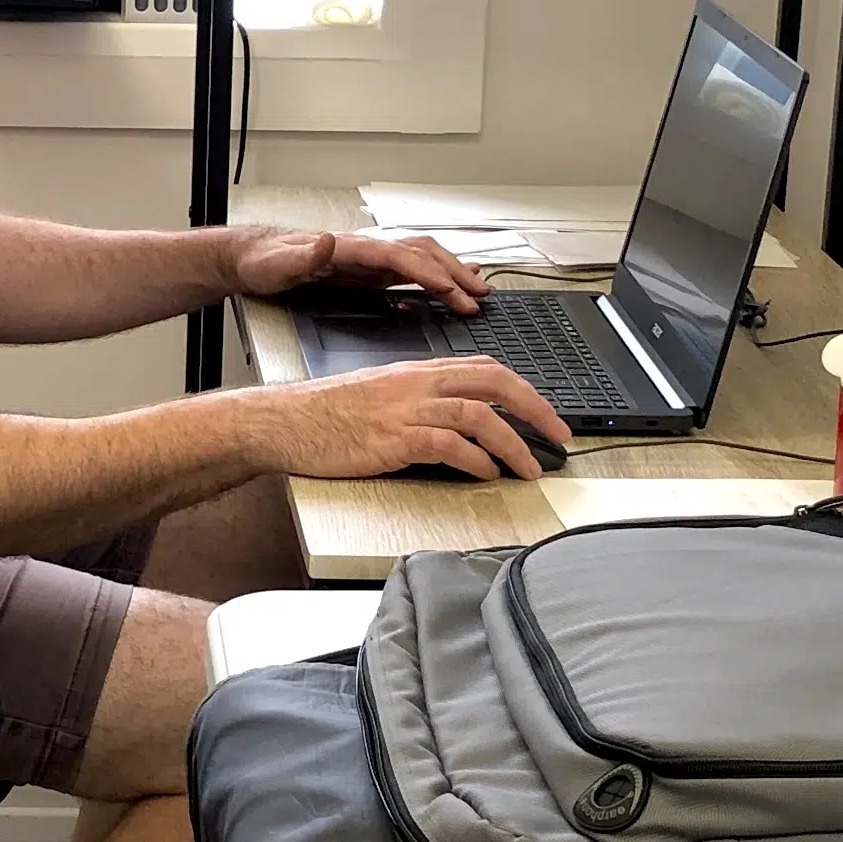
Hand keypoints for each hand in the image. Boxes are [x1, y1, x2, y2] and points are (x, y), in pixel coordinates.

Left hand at [224, 223, 481, 315]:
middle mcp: (366, 248)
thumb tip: (328, 240)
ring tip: (478, 290)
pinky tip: (450, 282)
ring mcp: (369, 258)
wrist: (253, 257)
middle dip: (454, 274)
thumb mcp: (280, 262)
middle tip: (479, 297)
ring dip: (452, 272)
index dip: (430, 273)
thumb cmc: (266, 261)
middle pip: (421, 254)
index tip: (453, 291)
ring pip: (422, 258)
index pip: (401, 257)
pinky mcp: (368, 270)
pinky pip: (411, 269)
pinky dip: (436, 274)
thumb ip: (307, 255)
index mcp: (351, 247)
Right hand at [267, 360, 572, 484]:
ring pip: (477, 415)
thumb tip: (458, 425)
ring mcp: (404, 410)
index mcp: (416, 371)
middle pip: (493, 383)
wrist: (283, 422)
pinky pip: (445, 444)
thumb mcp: (380, 397)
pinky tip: (486, 473)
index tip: (546, 412)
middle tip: (559, 435)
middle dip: (535, 409)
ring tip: (529, 467)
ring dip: (512, 443)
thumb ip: (420, 403)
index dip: (524, 388)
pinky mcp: (391, 439)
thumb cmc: (324, 414)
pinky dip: (474, 458)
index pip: (485, 368)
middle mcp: (416, 384)